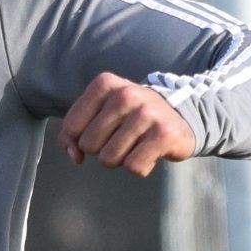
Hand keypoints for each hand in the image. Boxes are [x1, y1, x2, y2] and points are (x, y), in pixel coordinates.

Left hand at [61, 75, 197, 176]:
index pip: (71, 127)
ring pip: (109, 159)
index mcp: (105, 84)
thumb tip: (75, 156)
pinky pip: (133, 167)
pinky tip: (149, 152)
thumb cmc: (130, 118)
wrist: (179, 117)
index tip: (99, 133)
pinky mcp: (163, 134)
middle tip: (122, 138)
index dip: (80, 139)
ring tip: (136, 144)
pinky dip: (140, 167)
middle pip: (89, 146)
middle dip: (102, 150)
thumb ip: (72, 133)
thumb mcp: (99, 113)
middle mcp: (125, 94)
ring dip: (120, 160)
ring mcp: (146, 113)